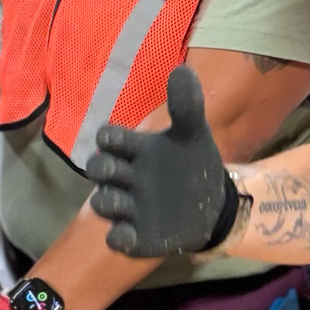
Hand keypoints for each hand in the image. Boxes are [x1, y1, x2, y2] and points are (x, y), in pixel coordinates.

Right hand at [86, 66, 237, 256]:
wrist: (213, 204)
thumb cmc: (193, 164)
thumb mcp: (193, 133)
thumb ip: (186, 105)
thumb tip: (182, 69)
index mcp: (134, 149)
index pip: (108, 138)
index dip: (108, 137)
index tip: (116, 138)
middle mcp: (125, 177)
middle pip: (96, 169)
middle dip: (99, 167)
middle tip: (116, 169)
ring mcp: (129, 208)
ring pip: (102, 204)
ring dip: (107, 201)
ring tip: (126, 200)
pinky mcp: (138, 236)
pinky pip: (117, 240)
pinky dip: (119, 238)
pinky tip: (130, 233)